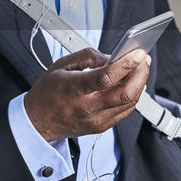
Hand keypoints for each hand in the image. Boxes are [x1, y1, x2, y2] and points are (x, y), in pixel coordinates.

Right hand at [23, 48, 150, 141]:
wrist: (37, 122)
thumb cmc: (47, 94)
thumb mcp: (60, 65)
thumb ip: (87, 57)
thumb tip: (109, 57)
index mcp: (74, 90)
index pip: (106, 78)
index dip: (126, 64)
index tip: (137, 53)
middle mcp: (88, 107)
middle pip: (126, 93)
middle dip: (140, 74)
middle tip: (143, 60)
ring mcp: (97, 120)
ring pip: (130, 103)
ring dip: (139, 84)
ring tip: (139, 69)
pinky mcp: (102, 126)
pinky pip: (125, 111)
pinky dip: (132, 95)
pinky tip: (131, 84)